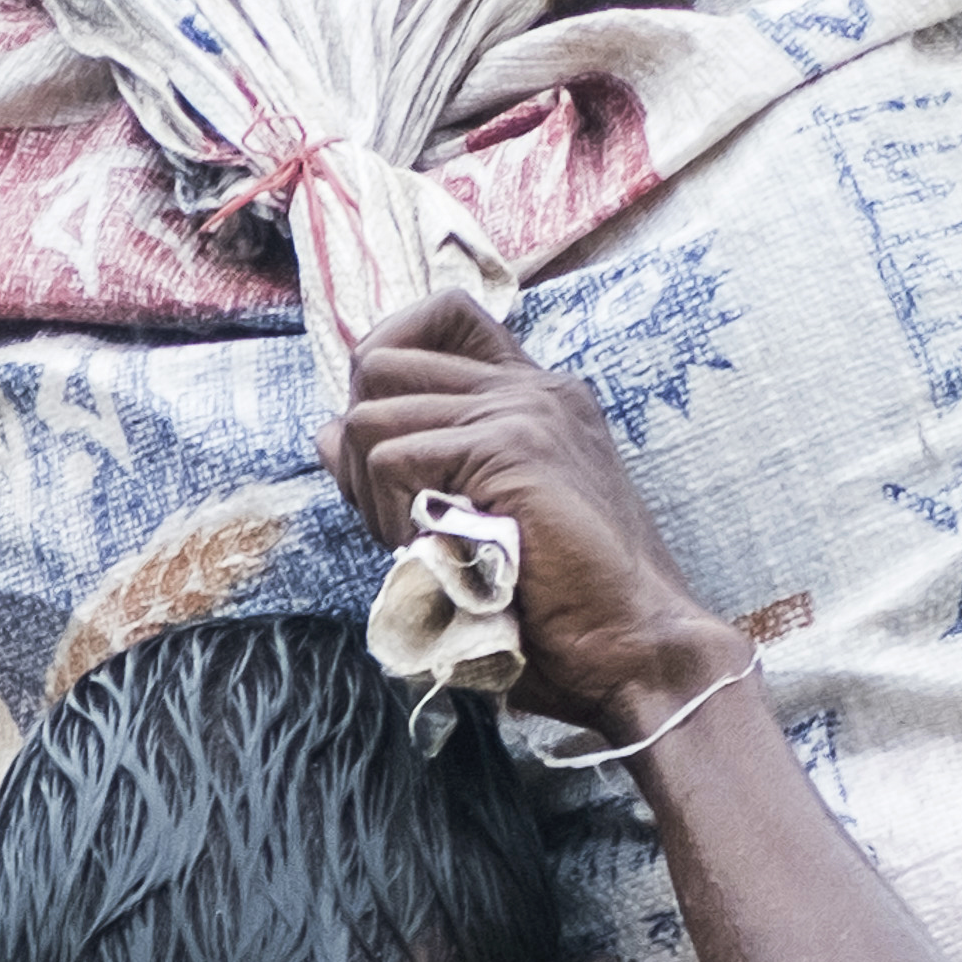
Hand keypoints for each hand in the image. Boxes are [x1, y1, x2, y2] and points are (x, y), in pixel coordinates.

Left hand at [323, 289, 749, 748]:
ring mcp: (522, 409)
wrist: (633, 646)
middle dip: (358, 445)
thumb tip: (328, 430)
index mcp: (533, 397)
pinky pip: (390, 460)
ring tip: (422, 546)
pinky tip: (433, 557)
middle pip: (380, 361)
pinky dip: (387, 518)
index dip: (387, 356)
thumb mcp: (473, 521)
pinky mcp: (509, 444)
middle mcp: (530, 387)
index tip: (385, 440)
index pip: (443, 315)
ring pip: (370, 416)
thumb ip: (413, 467)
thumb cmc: (560, 609)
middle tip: (396, 517)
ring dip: (371, 496)